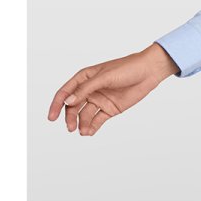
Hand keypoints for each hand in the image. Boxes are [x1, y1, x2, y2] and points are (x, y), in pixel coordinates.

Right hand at [47, 42, 180, 135]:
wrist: (149, 72)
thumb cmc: (127, 68)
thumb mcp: (105, 77)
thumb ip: (86, 89)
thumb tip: (68, 101)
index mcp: (85, 78)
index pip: (65, 92)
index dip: (57, 104)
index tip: (52, 118)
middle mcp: (90, 90)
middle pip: (73, 106)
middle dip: (70, 118)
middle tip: (70, 128)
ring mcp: (100, 100)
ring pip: (85, 115)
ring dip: (81, 124)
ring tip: (83, 131)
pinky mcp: (110, 108)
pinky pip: (97, 120)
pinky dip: (92, 127)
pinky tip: (89, 132)